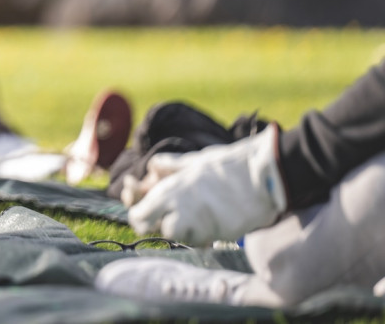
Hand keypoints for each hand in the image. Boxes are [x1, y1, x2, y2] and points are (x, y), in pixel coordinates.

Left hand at [125, 124, 286, 244]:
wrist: (264, 176)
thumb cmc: (229, 165)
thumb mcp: (194, 161)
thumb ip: (171, 167)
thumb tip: (153, 166)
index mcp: (170, 191)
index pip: (138, 215)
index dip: (139, 215)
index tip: (145, 211)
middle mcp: (181, 211)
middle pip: (157, 230)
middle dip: (160, 224)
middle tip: (169, 216)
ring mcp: (202, 225)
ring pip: (180, 237)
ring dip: (184, 230)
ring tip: (193, 216)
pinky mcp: (221, 235)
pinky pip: (204, 241)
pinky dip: (204, 235)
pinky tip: (210, 222)